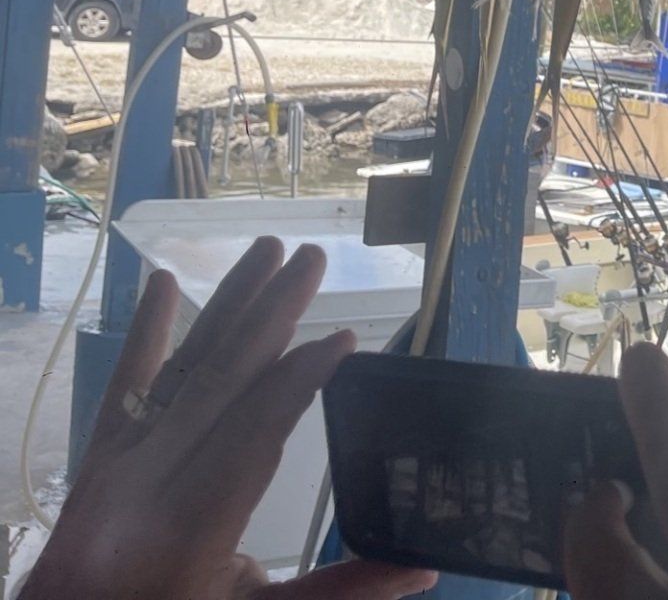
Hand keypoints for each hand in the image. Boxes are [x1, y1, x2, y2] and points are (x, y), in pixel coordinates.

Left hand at [22, 237, 435, 599]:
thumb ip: (336, 591)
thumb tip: (421, 567)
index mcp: (193, 526)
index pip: (256, 430)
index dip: (300, 379)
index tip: (344, 336)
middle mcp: (149, 483)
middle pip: (220, 380)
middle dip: (271, 313)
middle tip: (313, 259)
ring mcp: (116, 465)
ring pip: (179, 369)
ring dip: (226, 305)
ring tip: (265, 250)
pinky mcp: (97, 460)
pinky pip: (125, 386)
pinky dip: (146, 333)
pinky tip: (163, 283)